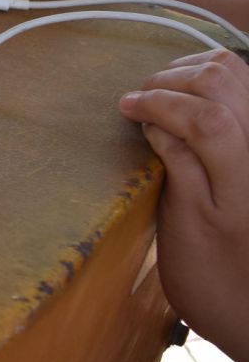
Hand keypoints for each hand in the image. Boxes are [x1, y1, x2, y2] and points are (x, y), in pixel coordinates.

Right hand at [120, 50, 248, 361]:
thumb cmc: (221, 286)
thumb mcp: (186, 232)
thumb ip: (179, 169)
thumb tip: (155, 124)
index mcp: (245, 173)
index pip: (203, 112)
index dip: (158, 101)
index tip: (125, 108)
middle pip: (225, 79)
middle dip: (174, 79)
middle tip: (141, 100)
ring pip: (243, 77)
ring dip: (198, 76)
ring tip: (166, 96)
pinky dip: (223, 88)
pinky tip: (197, 105)